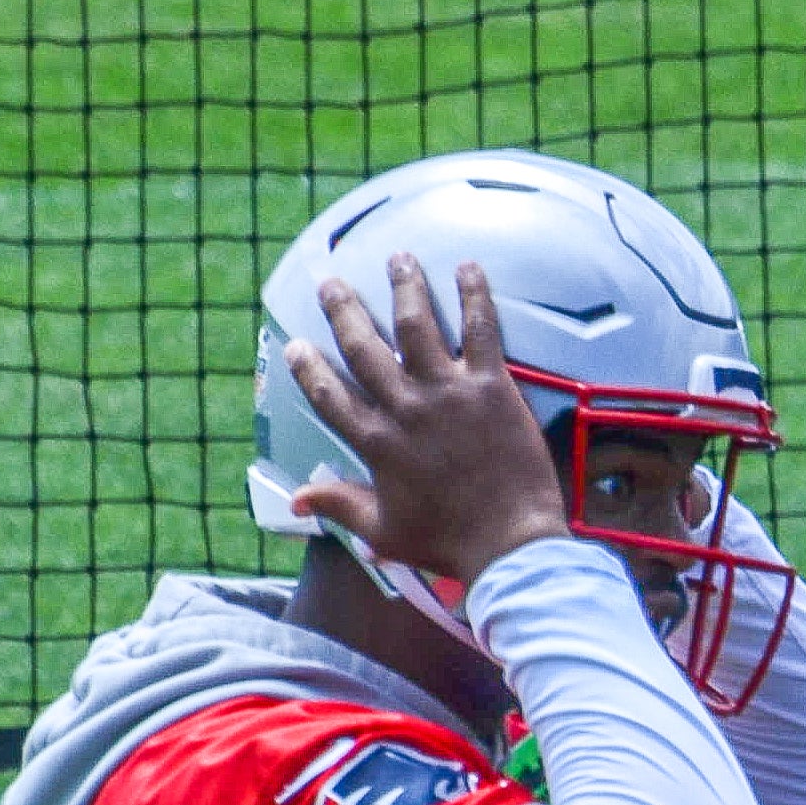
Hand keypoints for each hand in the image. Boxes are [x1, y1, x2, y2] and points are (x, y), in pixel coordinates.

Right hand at [283, 254, 571, 589]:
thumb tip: (297, 498)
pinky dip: (474, 296)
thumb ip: (340, 505)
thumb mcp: (384, 531)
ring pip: (416, 326)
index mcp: (377, 443)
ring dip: (404, 287)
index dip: (309, 369)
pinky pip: (480, 331)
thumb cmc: (449, 543)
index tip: (295, 344)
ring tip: (398, 258)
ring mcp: (448, 393)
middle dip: (344, 311)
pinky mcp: (491, 388)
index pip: (330, 396)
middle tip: (329, 282)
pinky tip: (467, 267)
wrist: (510, 546)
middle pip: (364, 348)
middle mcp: (406, 409)